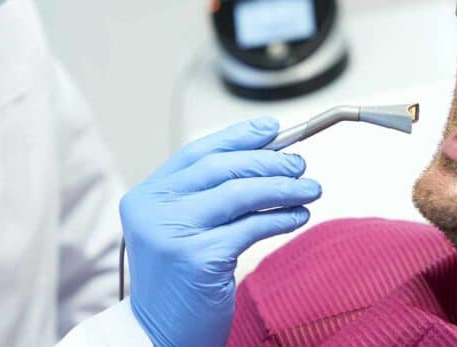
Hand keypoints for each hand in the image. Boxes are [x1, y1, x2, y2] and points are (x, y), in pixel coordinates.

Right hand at [120, 117, 320, 346]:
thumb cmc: (179, 283)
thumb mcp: (182, 229)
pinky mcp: (197, 257)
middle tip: (300, 164)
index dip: (238, 137)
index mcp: (146, 196)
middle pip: (221, 168)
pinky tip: (298, 217)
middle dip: (268, 161)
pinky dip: (281, 218)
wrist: (158, 337)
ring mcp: (172, 233)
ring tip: (310, 188)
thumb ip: (211, 193)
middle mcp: (153, 210)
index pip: (196, 152)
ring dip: (282, 187)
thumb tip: (268, 154)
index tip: (272, 129)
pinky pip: (251, 228)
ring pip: (240, 194)